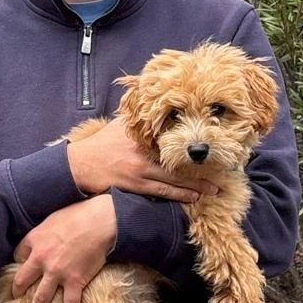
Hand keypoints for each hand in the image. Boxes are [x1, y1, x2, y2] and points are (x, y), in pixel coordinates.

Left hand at [12, 196, 117, 302]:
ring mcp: (57, 273)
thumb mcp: (52, 218)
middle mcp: (41, 260)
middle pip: (23, 281)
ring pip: (41, 299)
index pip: (18, 255)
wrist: (100, 222)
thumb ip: (43, 231)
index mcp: (34, 241)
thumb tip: (43, 237)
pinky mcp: (75, 281)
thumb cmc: (78, 215)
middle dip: (18, 292)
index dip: (19, 263)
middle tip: (16, 301)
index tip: (22, 268)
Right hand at [66, 117, 217, 201]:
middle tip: (223, 173)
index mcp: (143, 135)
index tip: (210, 143)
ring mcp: (141, 169)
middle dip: (201, 168)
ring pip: (175, 178)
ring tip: (214, 189)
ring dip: (196, 185)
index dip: (192, 141)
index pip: (173, 136)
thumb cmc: (100, 144)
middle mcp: (145, 151)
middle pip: (180, 160)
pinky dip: (180, 194)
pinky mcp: (136, 185)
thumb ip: (137, 118)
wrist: (80, 165)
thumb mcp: (119, 125)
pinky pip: (163, 191)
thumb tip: (149, 105)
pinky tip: (194, 197)